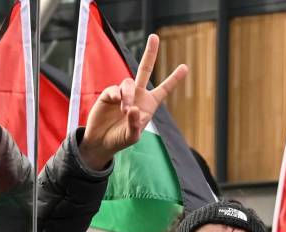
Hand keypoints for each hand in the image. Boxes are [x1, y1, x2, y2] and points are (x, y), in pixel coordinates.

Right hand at [80, 34, 187, 169]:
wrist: (100, 141)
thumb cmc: (120, 139)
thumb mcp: (131, 136)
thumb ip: (135, 124)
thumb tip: (133, 109)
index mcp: (149, 105)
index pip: (164, 90)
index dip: (174, 79)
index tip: (185, 67)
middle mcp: (137, 95)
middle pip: (144, 69)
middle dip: (150, 53)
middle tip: (154, 37)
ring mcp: (122, 93)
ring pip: (128, 83)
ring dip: (128, 96)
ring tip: (125, 110)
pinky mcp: (108, 95)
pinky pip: (115, 89)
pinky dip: (117, 96)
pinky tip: (119, 105)